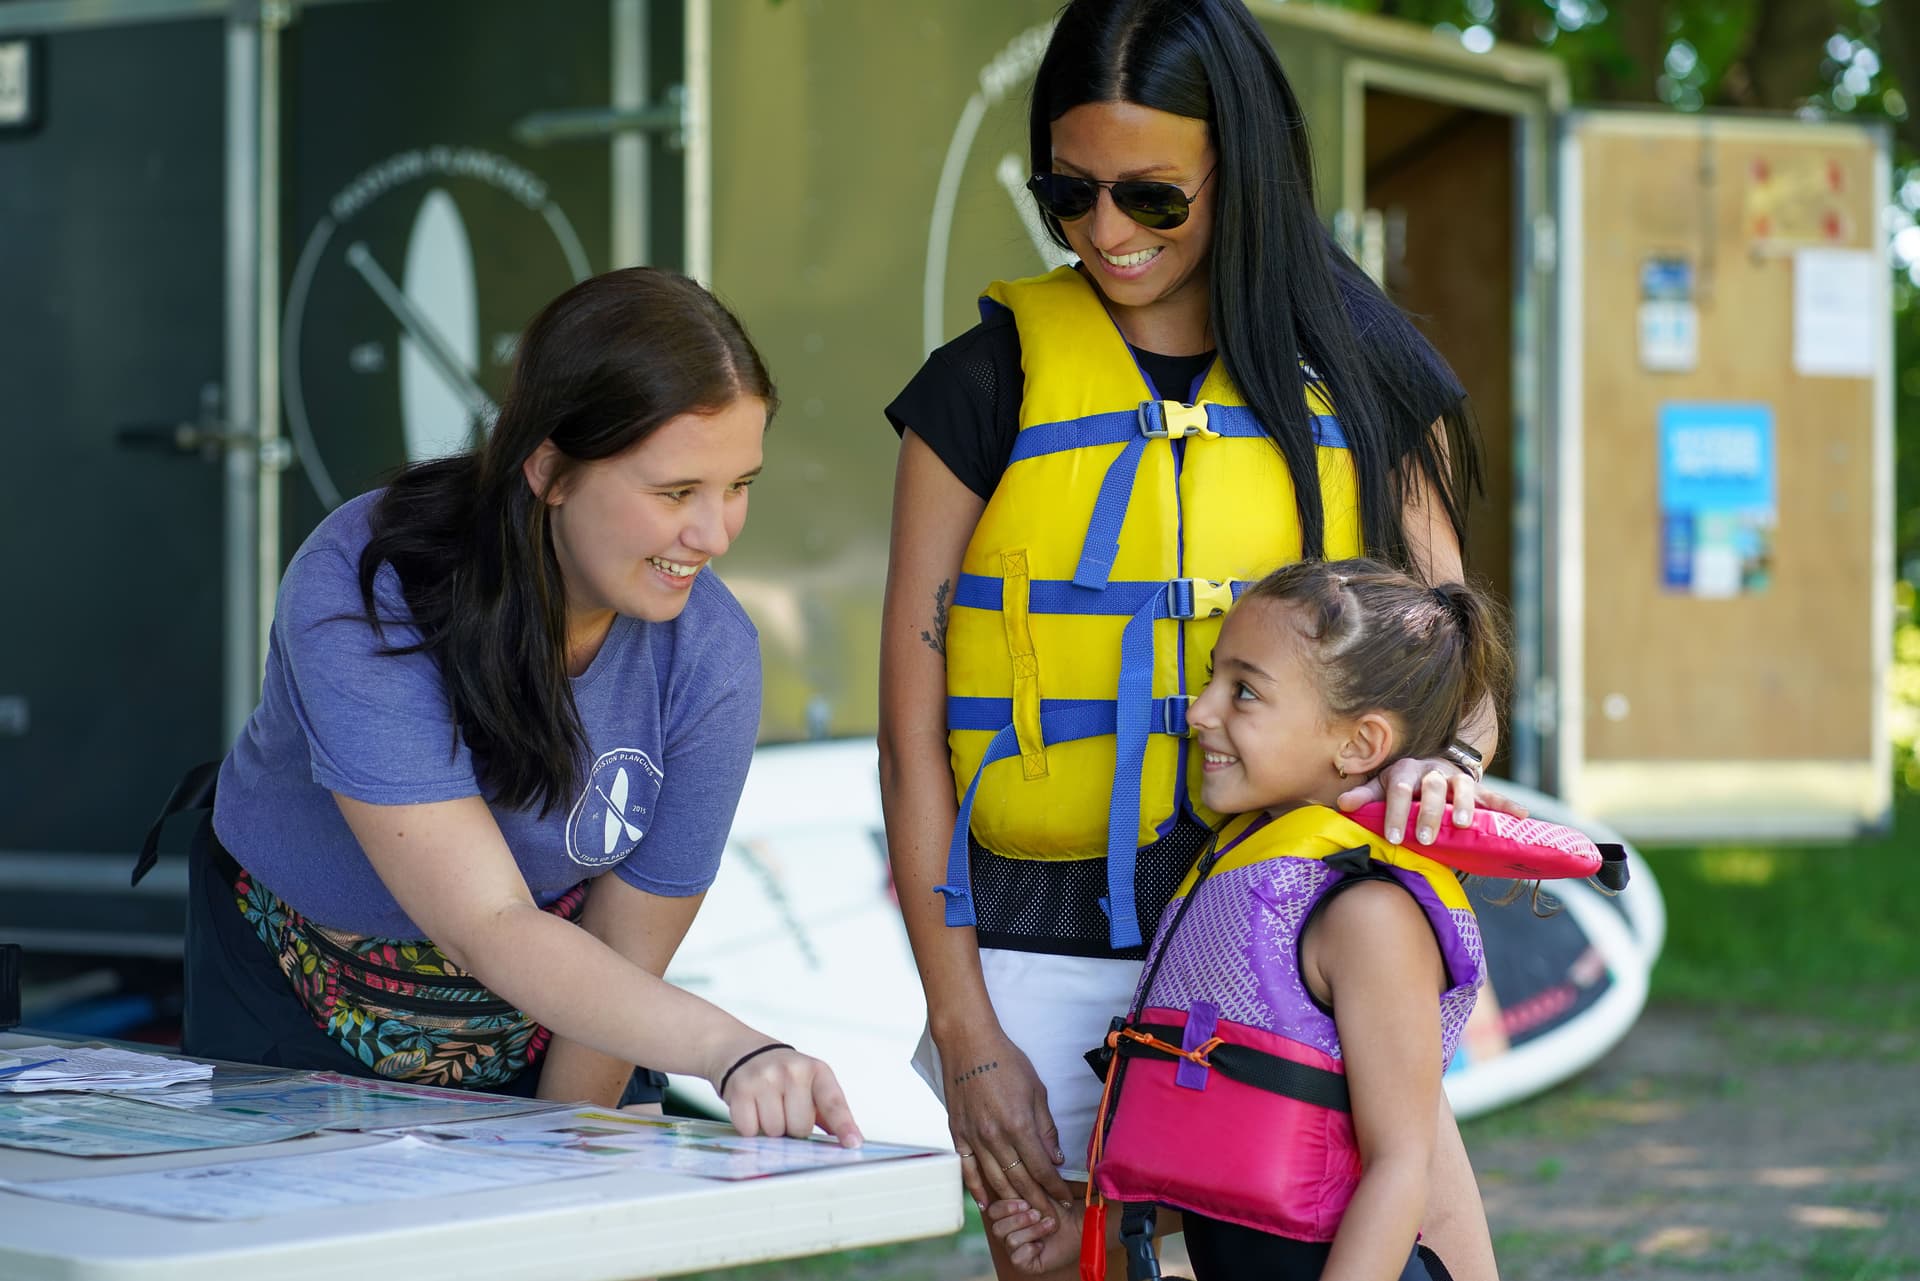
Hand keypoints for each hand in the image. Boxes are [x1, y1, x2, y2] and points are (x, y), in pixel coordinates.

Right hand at [714, 1044, 862, 1147]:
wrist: (743, 1050)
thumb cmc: (782, 1074)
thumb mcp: (810, 1083)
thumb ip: (828, 1112)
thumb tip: (850, 1141)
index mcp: (816, 1071)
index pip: (833, 1103)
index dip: (844, 1125)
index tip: (852, 1143)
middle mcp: (792, 1071)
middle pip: (800, 1127)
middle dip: (792, 1128)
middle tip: (784, 1110)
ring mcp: (766, 1078)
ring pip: (774, 1131)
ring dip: (770, 1129)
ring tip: (767, 1108)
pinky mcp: (741, 1088)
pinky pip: (749, 1129)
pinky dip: (749, 1127)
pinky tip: (751, 1109)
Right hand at [937, 1028, 1074, 1210]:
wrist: (968, 1043)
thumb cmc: (1006, 1061)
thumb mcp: (1037, 1090)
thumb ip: (1045, 1128)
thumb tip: (1055, 1159)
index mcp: (1019, 1124)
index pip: (1041, 1168)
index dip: (1054, 1188)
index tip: (1064, 1200)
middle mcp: (995, 1136)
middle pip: (1019, 1181)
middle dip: (1037, 1202)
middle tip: (1049, 1218)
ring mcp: (973, 1137)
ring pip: (994, 1180)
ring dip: (1012, 1201)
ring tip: (1025, 1216)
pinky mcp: (957, 1134)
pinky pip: (967, 1169)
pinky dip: (977, 1189)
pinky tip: (987, 1204)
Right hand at [988, 1195, 1080, 1274]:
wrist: (1078, 1223)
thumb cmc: (1060, 1207)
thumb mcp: (1038, 1192)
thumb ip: (1020, 1189)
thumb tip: (1009, 1184)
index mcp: (1008, 1214)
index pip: (992, 1212)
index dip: (1006, 1207)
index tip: (1026, 1203)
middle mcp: (1009, 1232)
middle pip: (997, 1228)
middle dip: (1020, 1220)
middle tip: (1038, 1214)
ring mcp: (1015, 1249)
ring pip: (1009, 1241)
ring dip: (1032, 1231)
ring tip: (1048, 1225)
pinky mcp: (1025, 1264)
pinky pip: (1017, 1258)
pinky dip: (1032, 1249)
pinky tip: (1043, 1245)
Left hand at [1337, 755, 1526, 845]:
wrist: (1432, 764)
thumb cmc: (1403, 782)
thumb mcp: (1382, 785)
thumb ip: (1365, 796)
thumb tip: (1342, 804)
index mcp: (1406, 771)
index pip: (1398, 789)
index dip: (1393, 811)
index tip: (1390, 836)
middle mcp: (1433, 771)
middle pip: (1433, 787)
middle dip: (1430, 813)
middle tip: (1425, 838)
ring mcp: (1457, 778)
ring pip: (1463, 787)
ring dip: (1465, 805)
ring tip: (1466, 825)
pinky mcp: (1477, 787)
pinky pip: (1494, 796)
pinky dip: (1508, 805)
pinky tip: (1522, 816)